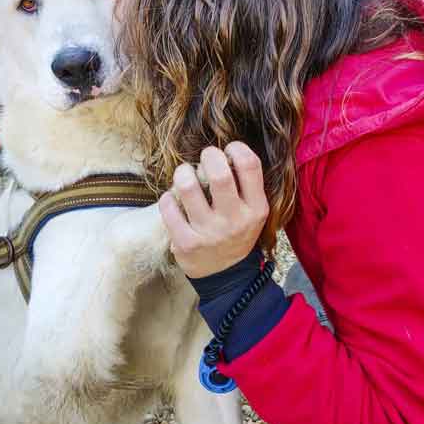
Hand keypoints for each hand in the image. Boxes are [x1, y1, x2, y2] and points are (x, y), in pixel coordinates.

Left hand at [159, 142, 269, 278]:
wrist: (225, 274)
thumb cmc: (237, 232)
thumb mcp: (253, 212)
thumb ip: (246, 184)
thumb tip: (226, 150)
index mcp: (256, 208)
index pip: (250, 165)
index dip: (236, 148)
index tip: (228, 150)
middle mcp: (235, 220)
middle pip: (219, 173)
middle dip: (209, 155)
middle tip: (205, 157)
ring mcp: (210, 233)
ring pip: (188, 187)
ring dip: (183, 173)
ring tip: (185, 175)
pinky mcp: (186, 243)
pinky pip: (169, 207)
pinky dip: (167, 198)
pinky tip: (173, 200)